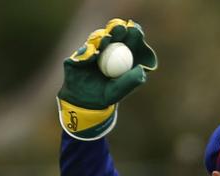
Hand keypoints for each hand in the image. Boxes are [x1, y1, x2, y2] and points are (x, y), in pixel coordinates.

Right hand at [57, 18, 157, 139]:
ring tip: (107, 38)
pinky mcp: (77, 57)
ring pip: (97, 40)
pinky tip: (93, 53)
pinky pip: (82, 53)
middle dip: (117, 30)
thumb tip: (142, 71)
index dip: (132, 34)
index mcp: (119, 55)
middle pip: (112, 35)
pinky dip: (87, 53)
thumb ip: (130, 81)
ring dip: (102, 38)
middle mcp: (105, 50)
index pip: (127, 41)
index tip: (136, 30)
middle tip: (121, 28)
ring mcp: (91, 51)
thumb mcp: (118, 91)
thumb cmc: (105, 96)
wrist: (85, 103)